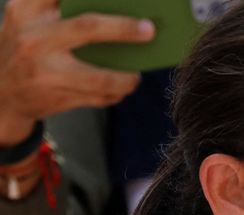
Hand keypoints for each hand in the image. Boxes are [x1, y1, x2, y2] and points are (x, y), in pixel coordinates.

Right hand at [0, 0, 154, 144]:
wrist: (0, 93)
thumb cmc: (23, 46)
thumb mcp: (27, 17)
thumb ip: (56, 5)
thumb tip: (110, 5)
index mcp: (27, 11)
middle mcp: (35, 39)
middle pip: (88, 27)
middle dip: (123, 28)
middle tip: (148, 30)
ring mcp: (46, 72)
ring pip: (101, 76)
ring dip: (126, 78)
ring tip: (135, 75)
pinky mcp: (57, 98)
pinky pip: (98, 97)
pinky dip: (115, 93)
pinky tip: (120, 88)